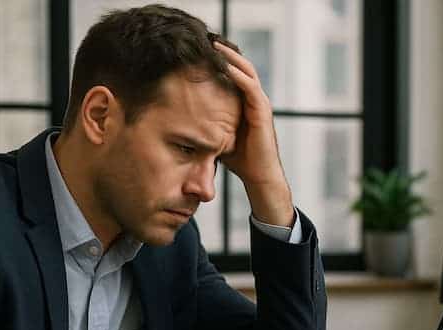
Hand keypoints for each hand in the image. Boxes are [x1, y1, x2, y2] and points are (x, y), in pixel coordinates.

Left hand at [214, 40, 293, 226]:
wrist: (259, 176)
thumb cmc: (240, 159)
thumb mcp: (217, 136)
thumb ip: (206, 124)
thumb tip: (181, 120)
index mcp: (245, 103)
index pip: (233, 74)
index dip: (220, 61)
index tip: (201, 51)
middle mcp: (254, 100)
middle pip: (241, 67)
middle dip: (225, 53)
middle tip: (207, 40)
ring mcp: (260, 104)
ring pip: (247, 72)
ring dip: (231, 57)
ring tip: (214, 45)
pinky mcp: (262, 111)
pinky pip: (250, 86)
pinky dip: (238, 74)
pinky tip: (224, 65)